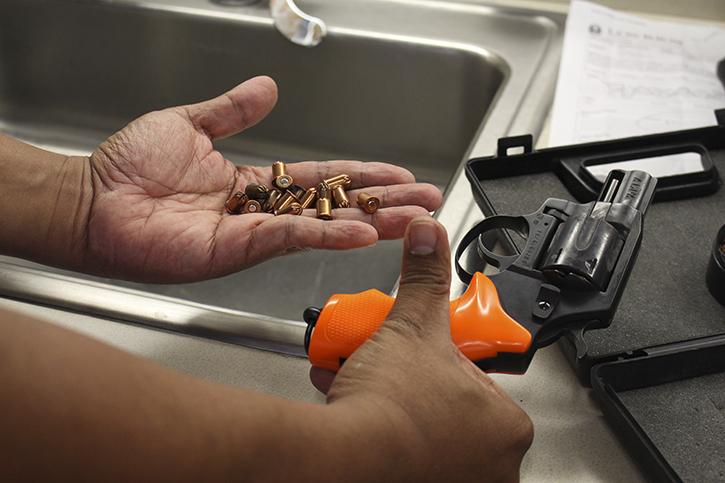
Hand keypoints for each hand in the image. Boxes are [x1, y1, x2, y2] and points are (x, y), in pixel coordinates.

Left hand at [86, 77, 440, 281]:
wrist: (92, 199)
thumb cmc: (128, 167)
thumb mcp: (190, 124)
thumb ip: (233, 110)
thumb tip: (268, 88)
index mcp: (254, 183)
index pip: (321, 179)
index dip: (361, 176)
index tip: (398, 174)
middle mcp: (260, 212)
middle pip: (334, 206)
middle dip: (383, 203)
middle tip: (426, 203)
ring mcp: (252, 234)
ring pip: (322, 226)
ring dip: (371, 222)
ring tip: (413, 221)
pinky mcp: (236, 249)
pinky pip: (289, 238)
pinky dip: (327, 237)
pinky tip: (363, 233)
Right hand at [312, 217, 532, 480]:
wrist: (343, 457)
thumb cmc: (392, 410)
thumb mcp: (410, 325)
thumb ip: (425, 279)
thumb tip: (429, 236)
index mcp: (506, 425)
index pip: (479, 378)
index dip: (443, 358)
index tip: (421, 351)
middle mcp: (491, 465)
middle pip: (447, 404)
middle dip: (413, 380)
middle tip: (391, 365)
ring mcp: (454, 481)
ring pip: (422, 428)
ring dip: (392, 400)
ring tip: (365, 379)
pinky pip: (402, 450)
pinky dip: (380, 427)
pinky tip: (354, 406)